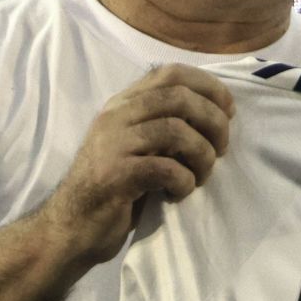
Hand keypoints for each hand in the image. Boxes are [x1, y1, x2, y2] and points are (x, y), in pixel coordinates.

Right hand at [37, 64, 234, 268]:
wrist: (72, 227)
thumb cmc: (115, 188)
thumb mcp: (139, 146)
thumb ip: (164, 124)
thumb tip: (218, 116)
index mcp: (124, 104)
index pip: (171, 73)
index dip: (209, 87)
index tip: (228, 112)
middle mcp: (116, 116)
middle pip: (179, 97)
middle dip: (213, 121)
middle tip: (220, 149)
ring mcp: (113, 144)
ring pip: (176, 130)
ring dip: (202, 155)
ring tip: (200, 176)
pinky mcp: (114, 175)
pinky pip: (165, 168)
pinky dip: (183, 181)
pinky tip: (179, 192)